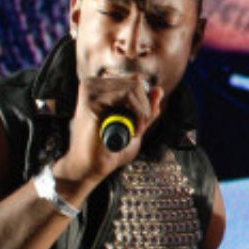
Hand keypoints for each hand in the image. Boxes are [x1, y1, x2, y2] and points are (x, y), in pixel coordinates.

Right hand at [54, 74, 161, 188]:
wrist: (89, 167)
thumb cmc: (108, 150)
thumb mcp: (134, 126)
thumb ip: (146, 109)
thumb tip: (159, 90)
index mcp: (100, 87)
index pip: (134, 80)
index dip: (145, 101)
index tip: (143, 122)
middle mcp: (92, 84)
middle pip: (136, 82)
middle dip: (146, 107)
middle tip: (140, 129)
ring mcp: (90, 90)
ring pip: (133, 87)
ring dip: (143, 112)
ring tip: (136, 132)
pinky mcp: (90, 100)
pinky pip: (127, 95)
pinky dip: (138, 113)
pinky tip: (133, 131)